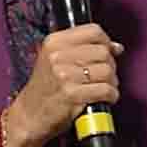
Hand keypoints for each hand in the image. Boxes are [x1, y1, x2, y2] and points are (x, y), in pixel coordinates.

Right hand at [4, 24, 122, 146]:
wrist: (29, 115)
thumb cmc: (45, 89)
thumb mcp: (56, 60)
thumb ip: (84, 50)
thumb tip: (117, 47)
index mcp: (54, 42)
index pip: (93, 31)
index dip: (106, 42)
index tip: (106, 53)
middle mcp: (58, 55)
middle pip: (103, 52)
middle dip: (110, 65)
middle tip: (103, 76)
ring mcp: (64, 75)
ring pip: (107, 71)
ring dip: (111, 82)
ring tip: (103, 88)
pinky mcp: (72, 94)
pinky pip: (106, 90)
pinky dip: (111, 96)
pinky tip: (104, 98)